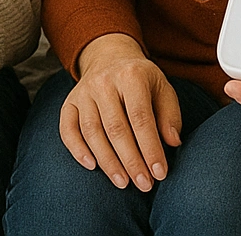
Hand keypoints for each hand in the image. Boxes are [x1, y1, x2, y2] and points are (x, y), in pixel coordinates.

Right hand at [61, 33, 180, 191]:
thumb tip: (172, 142)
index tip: (159, 172)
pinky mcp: (69, 102)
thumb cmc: (140, 79)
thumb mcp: (162, 87)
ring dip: (107, 161)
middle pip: (116, 127)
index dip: (150, 147)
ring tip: (122, 182)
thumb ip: (170, 115)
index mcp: (131, 75)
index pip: (140, 117)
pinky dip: (77, 149)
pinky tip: (92, 167)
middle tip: (144, 184)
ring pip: (92, 131)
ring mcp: (83, 92)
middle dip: (131, 160)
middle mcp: (104, 82)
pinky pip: (68, 129)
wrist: (109, 56)